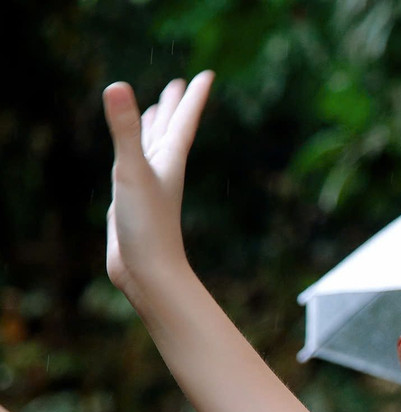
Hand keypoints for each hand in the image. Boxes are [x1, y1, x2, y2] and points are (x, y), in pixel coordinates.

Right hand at [102, 72, 213, 301]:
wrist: (146, 272)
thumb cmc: (147, 225)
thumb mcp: (132, 170)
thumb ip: (125, 130)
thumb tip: (116, 86)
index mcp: (169, 162)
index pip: (183, 122)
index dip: (194, 98)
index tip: (208, 74)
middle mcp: (162, 171)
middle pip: (171, 131)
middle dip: (175, 107)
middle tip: (180, 84)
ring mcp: (148, 187)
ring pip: (153, 148)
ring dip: (155, 127)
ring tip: (156, 109)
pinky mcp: (133, 201)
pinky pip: (135, 168)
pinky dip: (135, 154)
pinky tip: (131, 155)